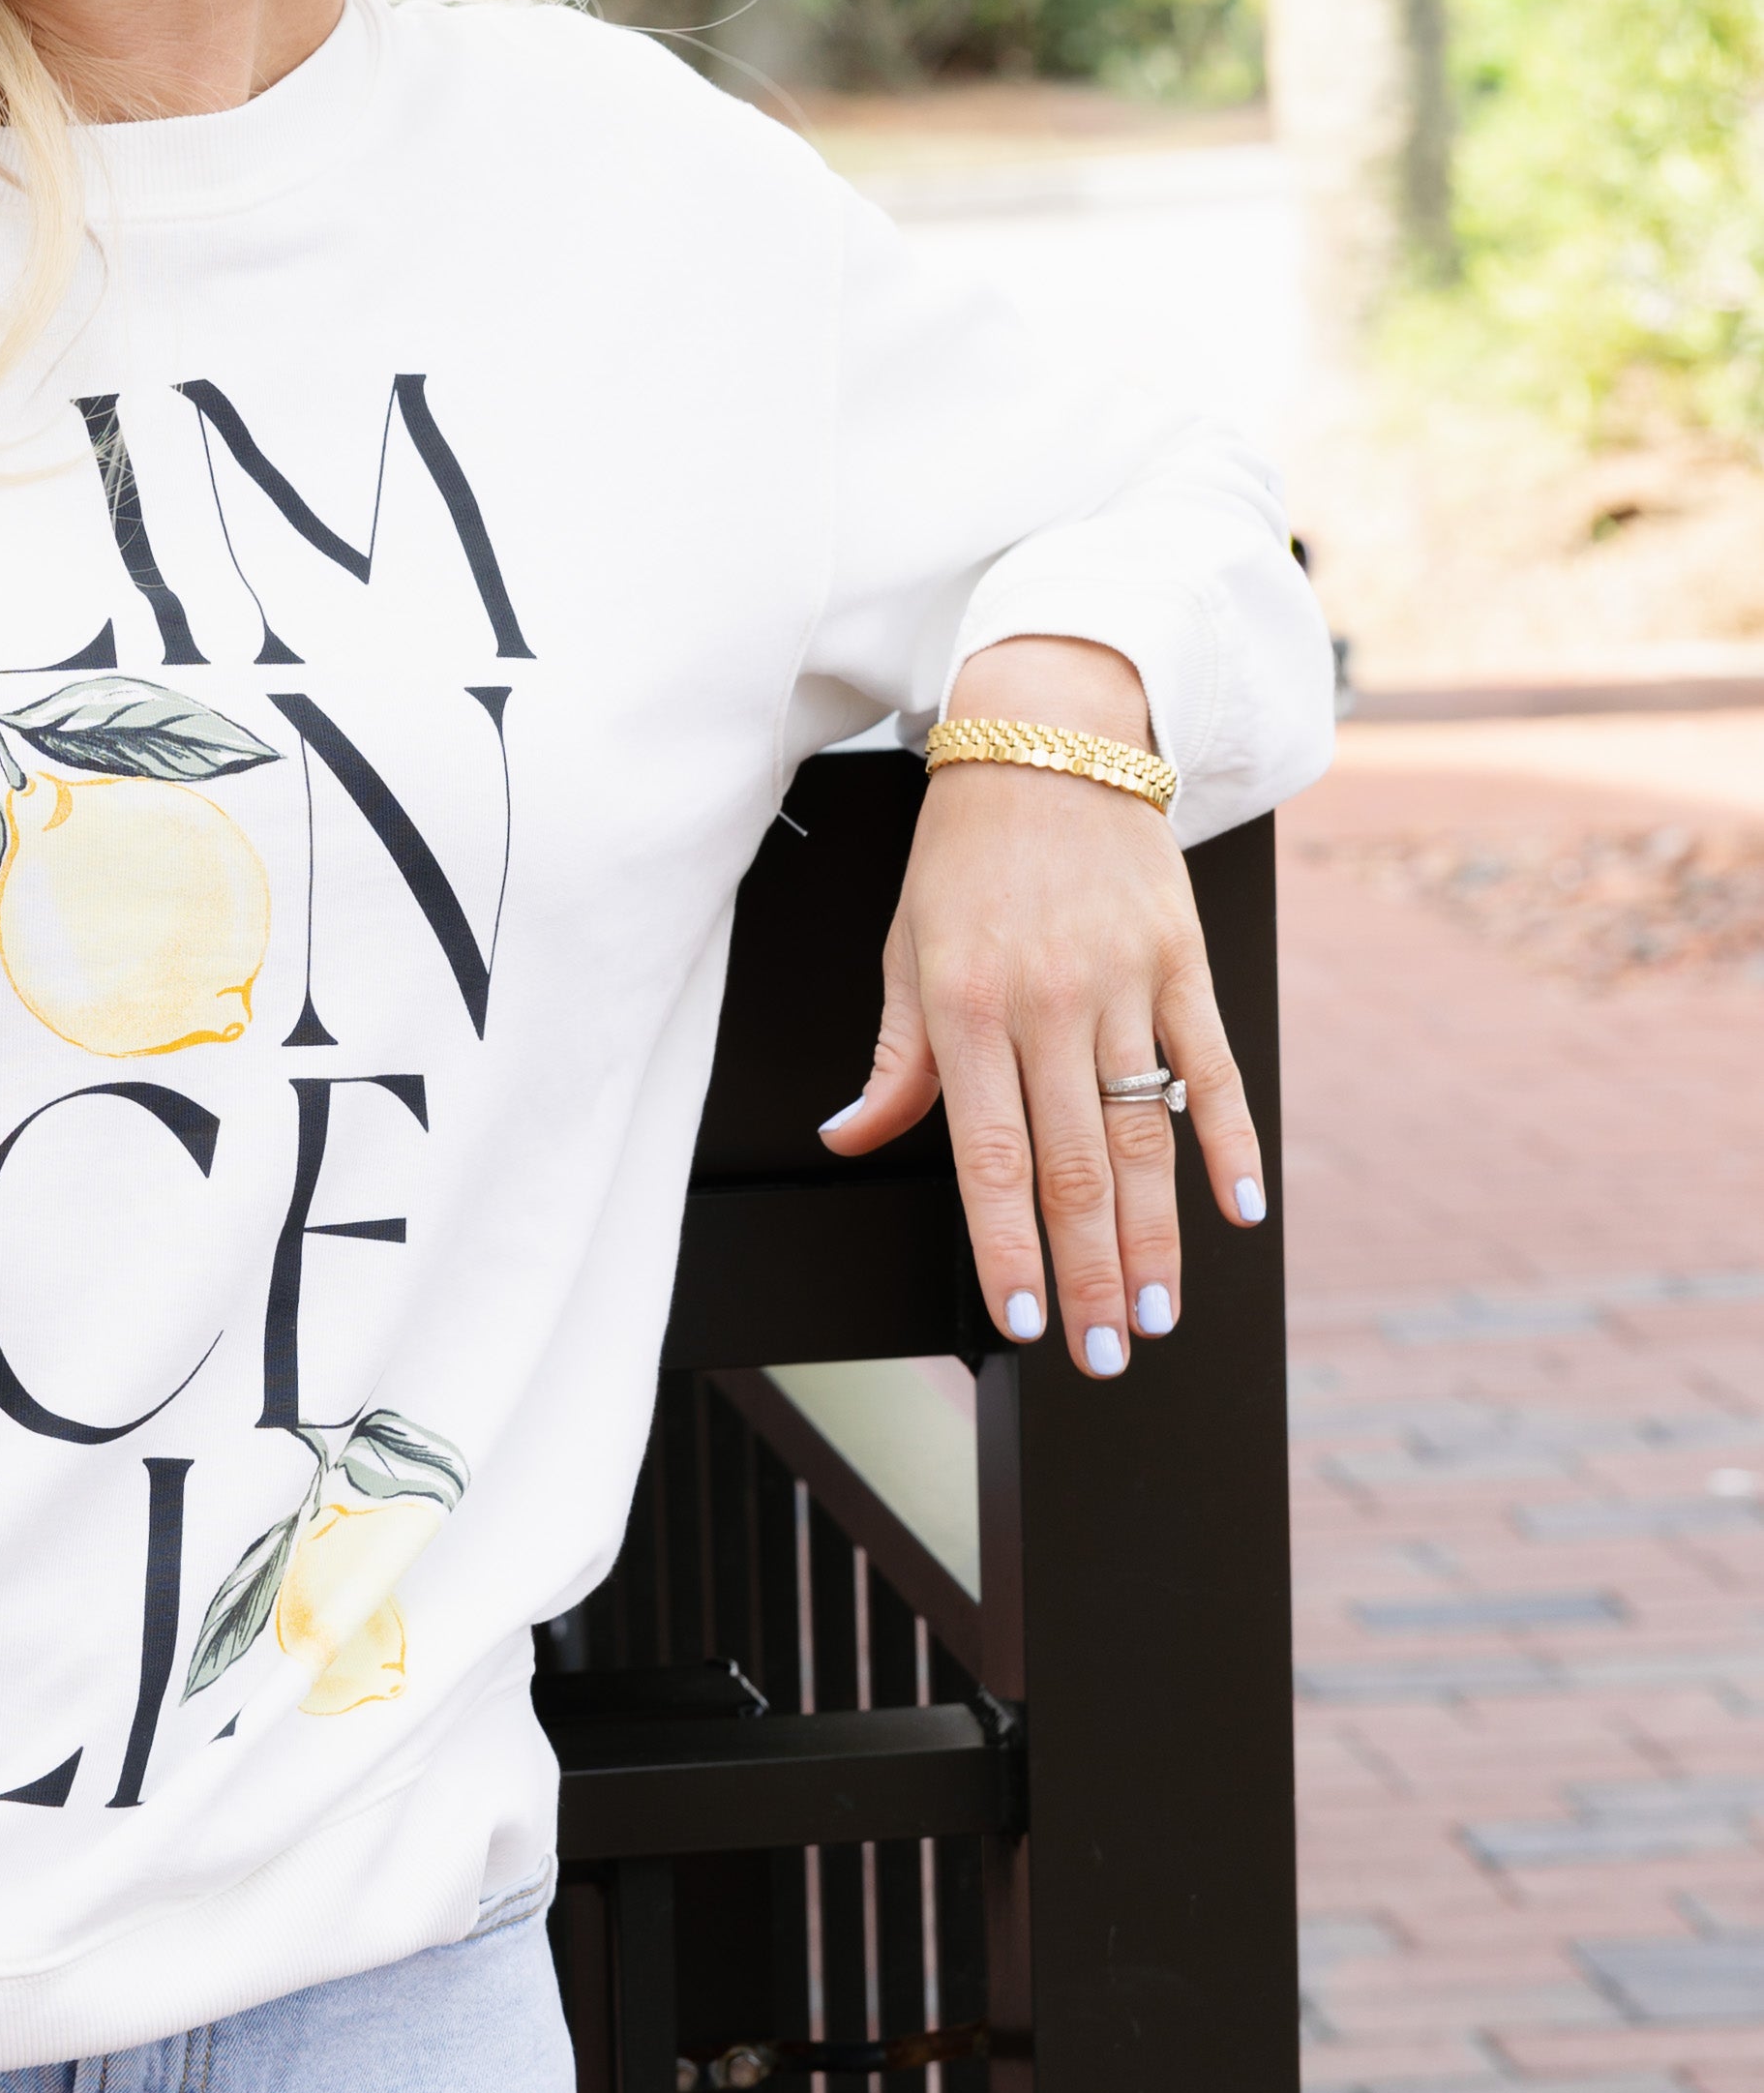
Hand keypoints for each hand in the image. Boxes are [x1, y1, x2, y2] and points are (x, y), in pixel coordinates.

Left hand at [817, 636, 1264, 1379]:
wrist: (1047, 739)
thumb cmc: (963, 855)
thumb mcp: (905, 948)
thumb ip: (893, 1058)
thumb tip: (852, 1138)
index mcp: (963, 1009)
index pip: (988, 1158)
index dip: (1007, 1248)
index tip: (1020, 1322)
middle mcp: (1046, 1003)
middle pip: (1075, 1167)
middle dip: (1088, 1274)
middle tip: (1104, 1353)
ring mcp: (1123, 982)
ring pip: (1144, 1133)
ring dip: (1155, 1234)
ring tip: (1157, 1312)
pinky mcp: (1182, 959)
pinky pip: (1213, 1064)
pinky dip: (1230, 1140)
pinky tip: (1240, 1209)